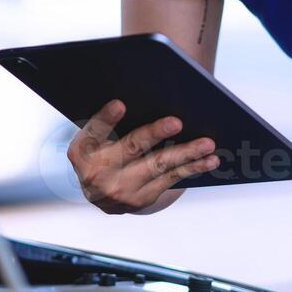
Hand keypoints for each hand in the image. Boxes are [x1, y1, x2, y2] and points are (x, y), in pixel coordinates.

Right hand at [66, 99, 220, 213]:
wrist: (100, 192)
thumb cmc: (103, 148)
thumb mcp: (95, 136)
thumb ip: (110, 119)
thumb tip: (149, 91)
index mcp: (82, 151)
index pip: (94, 131)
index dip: (106, 118)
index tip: (120, 104)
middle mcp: (97, 174)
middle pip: (131, 148)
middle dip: (155, 134)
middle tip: (177, 121)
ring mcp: (120, 190)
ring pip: (158, 166)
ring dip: (185, 153)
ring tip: (207, 143)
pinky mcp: (141, 199)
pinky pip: (170, 179)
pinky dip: (192, 167)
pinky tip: (209, 159)